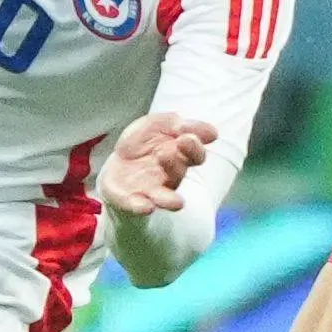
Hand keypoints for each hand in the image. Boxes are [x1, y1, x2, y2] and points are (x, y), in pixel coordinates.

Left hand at [100, 113, 214, 216]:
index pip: (196, 156)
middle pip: (179, 173)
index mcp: (180, 156)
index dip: (194, 148)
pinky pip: (138, 206)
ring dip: (169, 199)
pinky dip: (142, 207)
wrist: (117, 161)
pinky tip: (146, 207)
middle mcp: (170, 176)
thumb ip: (182, 125)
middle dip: (174, 164)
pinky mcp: (131, 200)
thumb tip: (213, 132)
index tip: (186, 138)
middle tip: (164, 152)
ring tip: (176, 203)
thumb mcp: (159, 125)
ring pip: (165, 197)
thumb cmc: (144, 142)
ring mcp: (151, 190)